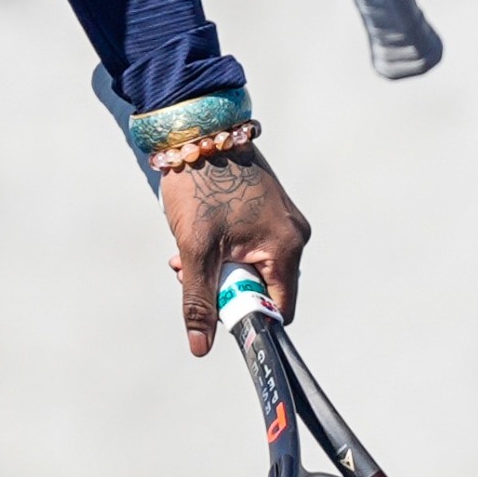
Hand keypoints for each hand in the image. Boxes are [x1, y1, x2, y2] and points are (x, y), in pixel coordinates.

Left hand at [160, 152, 309, 357]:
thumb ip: (200, 300)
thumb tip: (200, 347)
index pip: (278, 308)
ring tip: (184, 254)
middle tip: (188, 273)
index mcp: (286, 247)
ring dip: (217, 269)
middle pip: (263, 288)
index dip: (245, 315)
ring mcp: (282, 220)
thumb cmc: (200, 184)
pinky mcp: (267, 210)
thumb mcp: (195, 249)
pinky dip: (223, 250)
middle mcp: (293, 235)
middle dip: (223, 288)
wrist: (197, 129)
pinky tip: (197, 238)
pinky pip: (250, 246)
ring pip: (252, 267)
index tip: (214, 306)